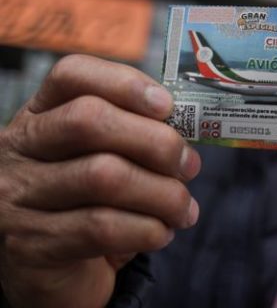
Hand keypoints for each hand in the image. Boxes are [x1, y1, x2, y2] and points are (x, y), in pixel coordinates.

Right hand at [0, 55, 200, 307]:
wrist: (50, 272)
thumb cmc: (88, 202)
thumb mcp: (106, 157)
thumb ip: (136, 134)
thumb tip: (189, 128)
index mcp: (42, 114)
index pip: (72, 74)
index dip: (125, 83)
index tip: (168, 106)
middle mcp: (21, 147)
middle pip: (91, 121)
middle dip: (156, 142)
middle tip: (189, 165)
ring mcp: (18, 196)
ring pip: (104, 176)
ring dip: (163, 193)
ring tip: (184, 208)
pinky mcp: (32, 243)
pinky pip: (101, 227)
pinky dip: (148, 229)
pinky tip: (162, 232)